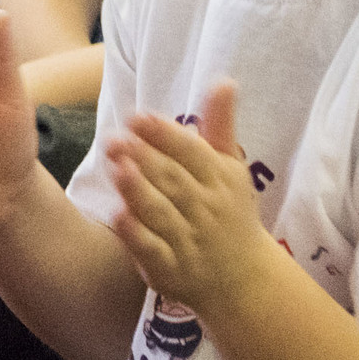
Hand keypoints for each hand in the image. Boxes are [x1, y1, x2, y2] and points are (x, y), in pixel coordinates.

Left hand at [100, 82, 275, 317]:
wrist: (243, 280)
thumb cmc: (229, 212)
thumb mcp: (230, 168)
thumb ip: (220, 125)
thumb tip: (223, 80)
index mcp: (220, 180)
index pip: (193, 154)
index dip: (165, 135)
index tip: (138, 116)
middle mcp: (206, 210)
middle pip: (174, 181)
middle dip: (146, 158)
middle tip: (116, 137)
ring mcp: (189, 241)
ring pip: (162, 214)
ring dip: (139, 190)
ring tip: (115, 166)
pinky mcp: (170, 269)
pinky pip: (153, 251)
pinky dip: (137, 235)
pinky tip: (118, 215)